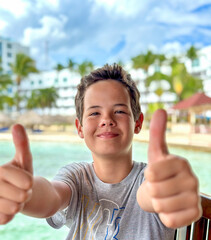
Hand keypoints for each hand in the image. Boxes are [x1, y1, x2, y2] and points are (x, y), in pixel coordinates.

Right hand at [0, 124, 32, 223]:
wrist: (14, 193)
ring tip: (13, 198)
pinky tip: (6, 208)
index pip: (27, 182)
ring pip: (14, 208)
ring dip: (18, 205)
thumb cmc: (21, 175)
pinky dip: (10, 215)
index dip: (29, 182)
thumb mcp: (24, 159)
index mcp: (0, 171)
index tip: (25, 180)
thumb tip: (17, 124)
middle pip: (22, 196)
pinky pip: (6, 219)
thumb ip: (22, 144)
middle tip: (20, 190)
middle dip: (26, 194)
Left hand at [145, 109, 201, 227]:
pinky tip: (171, 207)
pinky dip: (165, 215)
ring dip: (157, 202)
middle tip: (158, 187)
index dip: (148, 176)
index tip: (154, 174)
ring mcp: (195, 197)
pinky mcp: (195, 214)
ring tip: (163, 196)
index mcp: (181, 162)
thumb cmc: (159, 171)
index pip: (152, 172)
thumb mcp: (155, 152)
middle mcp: (192, 179)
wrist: (165, 193)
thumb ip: (157, 132)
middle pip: (155, 189)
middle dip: (152, 190)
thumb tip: (161, 109)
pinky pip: (170, 219)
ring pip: (161, 205)